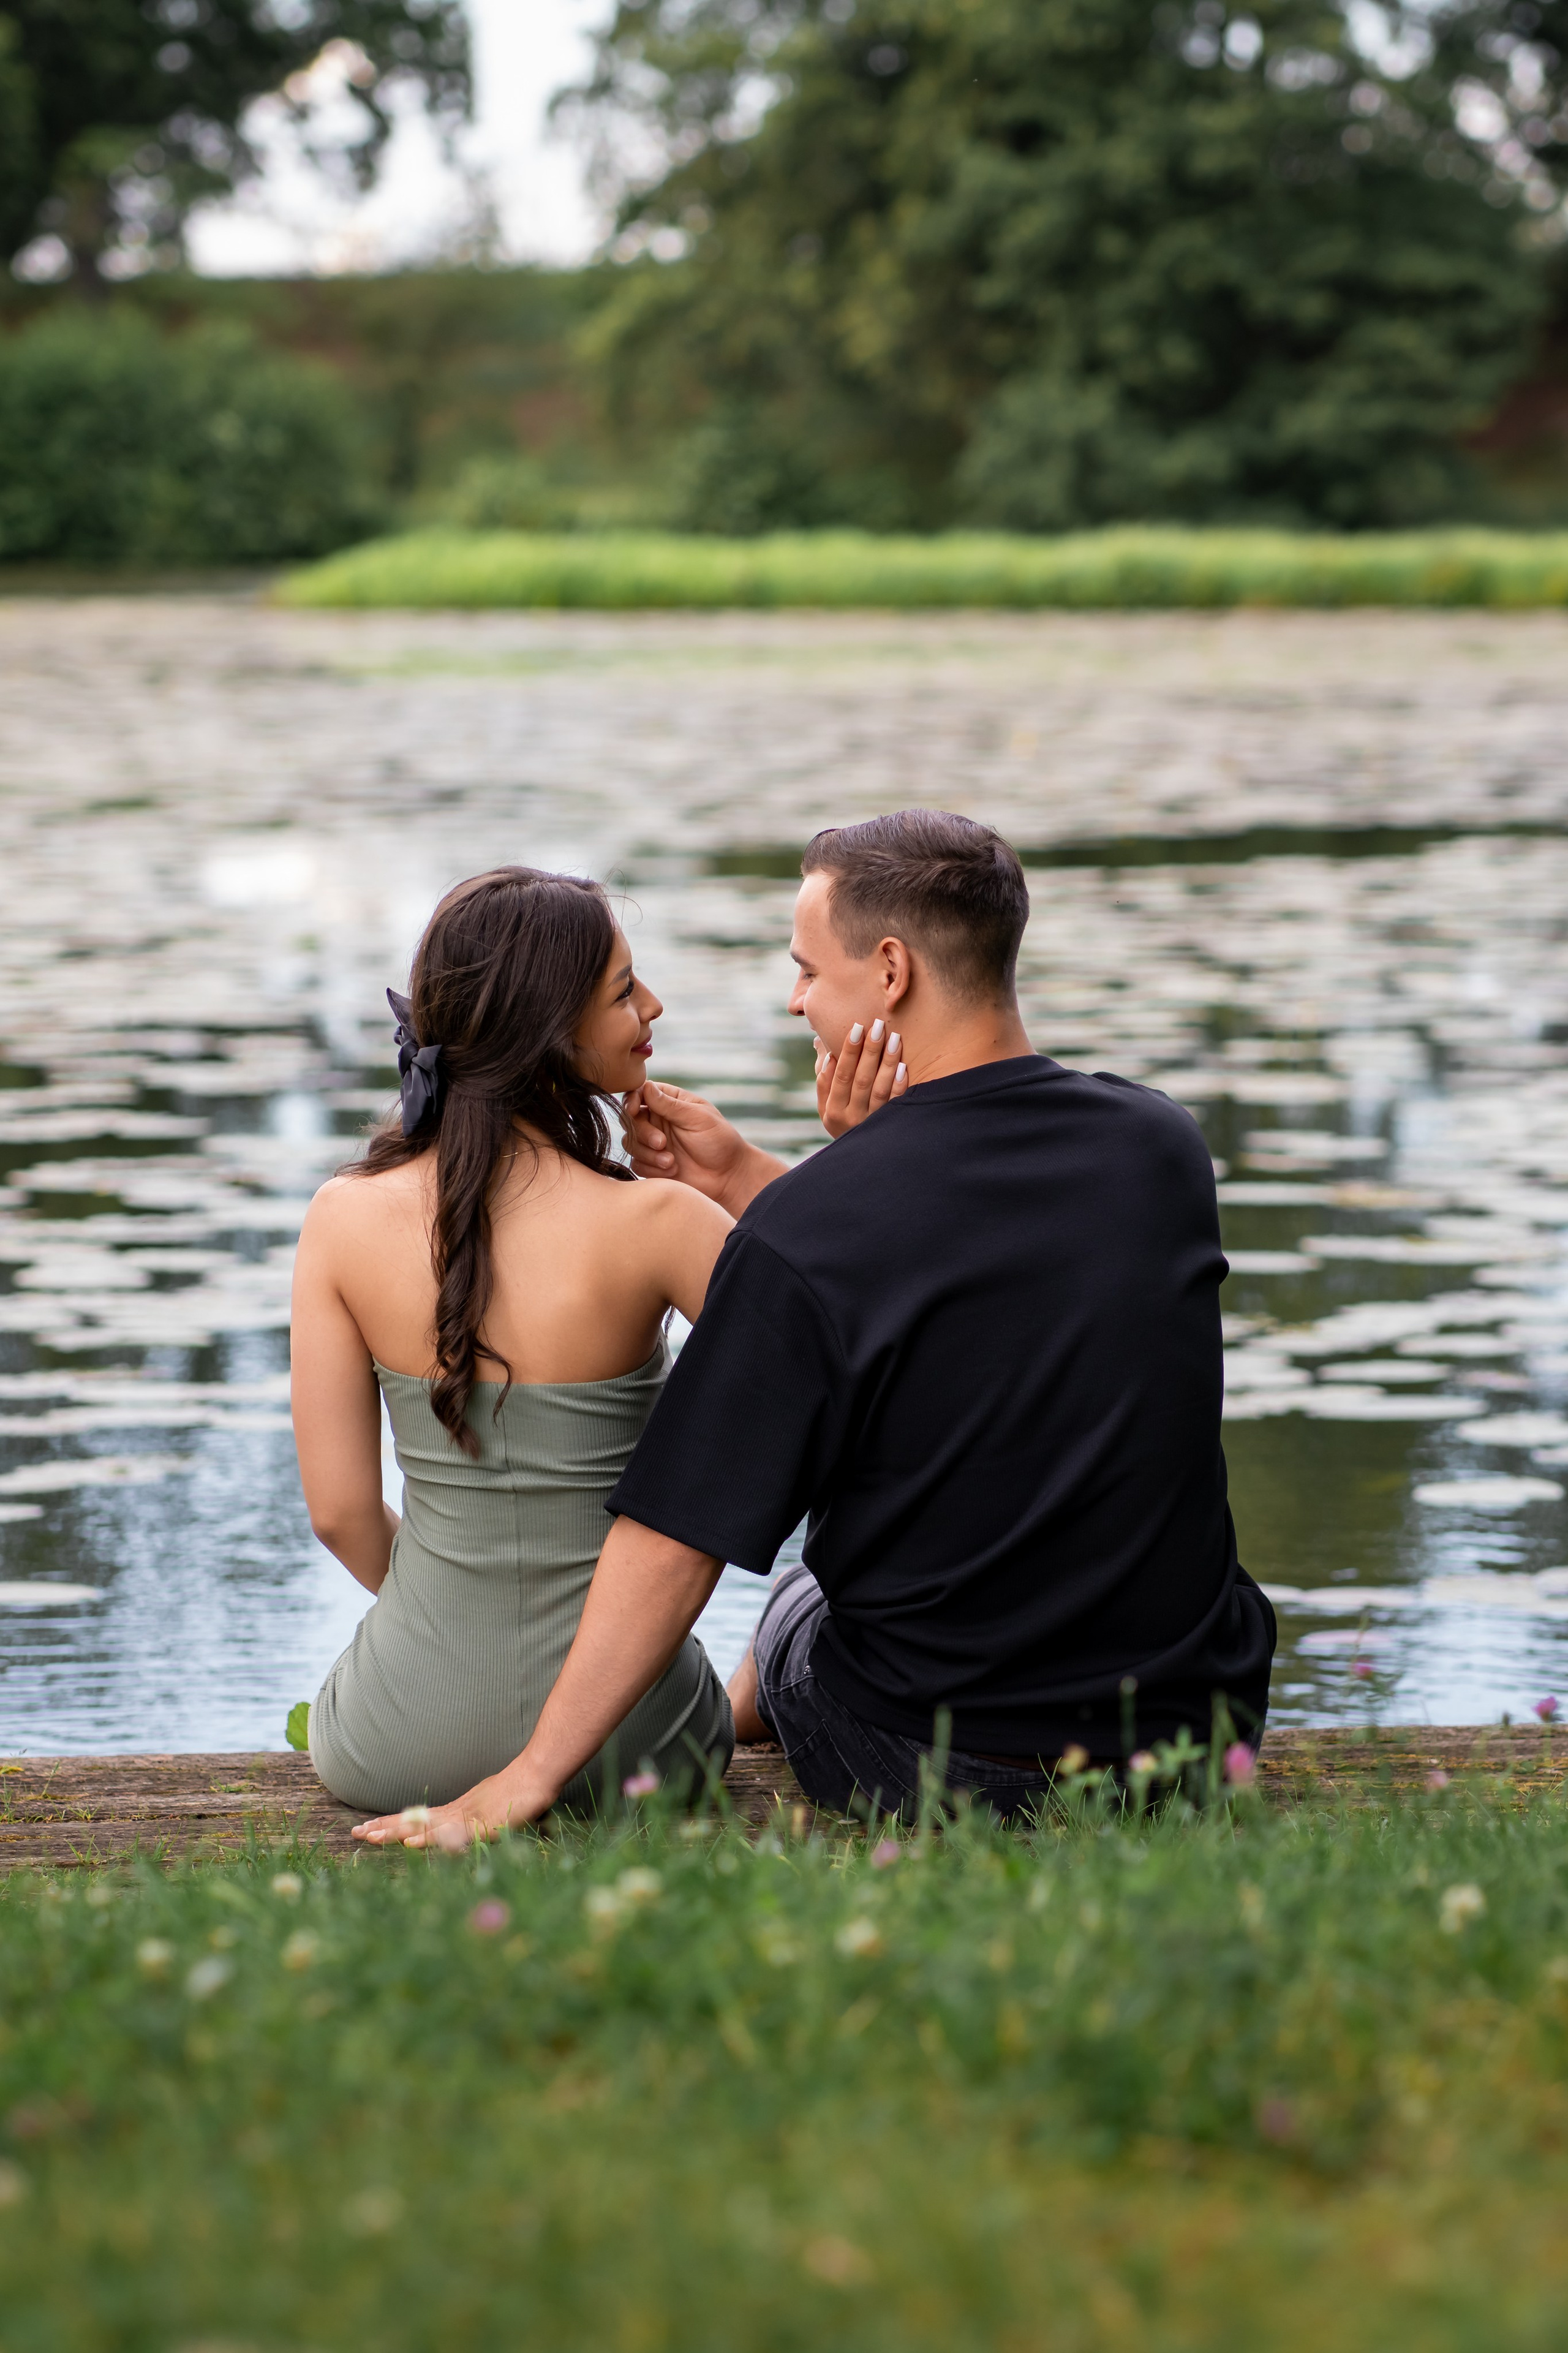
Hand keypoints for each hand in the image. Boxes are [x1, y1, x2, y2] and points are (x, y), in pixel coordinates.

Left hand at [351, 1768, 548, 1850]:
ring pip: (425, 1825)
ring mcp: (467, 1817)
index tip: (369, 1829)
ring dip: (396, 1831)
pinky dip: (428, 1839)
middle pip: (414, 1821)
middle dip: (385, 1828)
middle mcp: (457, 1813)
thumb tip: (460, 1831)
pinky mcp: (480, 1825)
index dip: (393, 1824)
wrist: (538, 1774)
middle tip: (356, 1834)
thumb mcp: (493, 1811)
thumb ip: (477, 1822)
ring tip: (371, 1836)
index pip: (418, 1819)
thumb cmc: (521, 1792)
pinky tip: (411, 1842)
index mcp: (457, 1812)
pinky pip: (449, 1834)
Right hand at [621, 1081, 783, 1215]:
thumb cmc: (719, 1141)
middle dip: (643, 1132)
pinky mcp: (652, 1164)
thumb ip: (670, 1105)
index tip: (633, 1110)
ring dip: (648, 1154)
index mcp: (670, 1102)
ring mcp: (653, 1143)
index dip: (631, 1100)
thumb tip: (646, 1086)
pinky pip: (636, 1164)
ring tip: (672, 1162)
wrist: (727, 1176)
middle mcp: (657, 1120)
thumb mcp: (697, 1118)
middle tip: (662, 1143)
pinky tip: (672, 1172)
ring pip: (630, 1143)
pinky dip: (652, 1169)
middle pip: (630, 1119)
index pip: (640, 1093)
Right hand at [815, 1019, 907, 1137]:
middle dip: (870, 1051)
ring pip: (880, 1089)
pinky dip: (899, 1084)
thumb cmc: (843, 1120)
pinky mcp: (890, 1125)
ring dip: (887, 1062)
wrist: (863, 1157)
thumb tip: (825, 1050)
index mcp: (833, 1111)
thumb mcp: (826, 1107)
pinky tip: (903, 1066)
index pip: (841, 1075)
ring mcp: (872, 1123)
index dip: (848, 1051)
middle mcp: (851, 1118)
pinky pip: (896, 1103)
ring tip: (894, 1038)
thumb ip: (824, 1081)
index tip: (856, 1028)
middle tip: (878, 1026)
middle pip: (861, 1079)